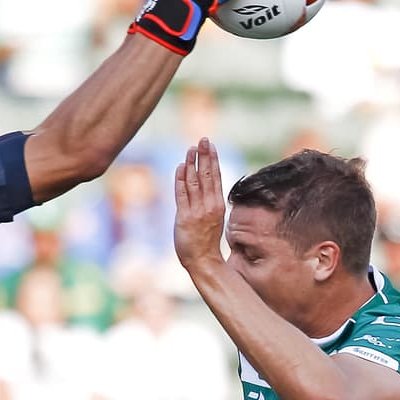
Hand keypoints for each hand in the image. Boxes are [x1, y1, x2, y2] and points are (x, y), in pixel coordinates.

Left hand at [174, 137, 226, 273]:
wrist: (204, 261)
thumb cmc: (206, 241)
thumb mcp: (212, 218)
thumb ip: (208, 201)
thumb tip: (204, 185)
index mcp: (218, 205)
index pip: (215, 177)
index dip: (212, 160)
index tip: (210, 145)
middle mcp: (209, 206)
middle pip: (207, 175)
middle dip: (204, 155)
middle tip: (202, 139)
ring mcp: (197, 211)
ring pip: (194, 182)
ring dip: (192, 163)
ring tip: (190, 148)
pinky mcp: (184, 217)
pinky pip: (182, 194)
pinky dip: (181, 179)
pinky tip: (181, 166)